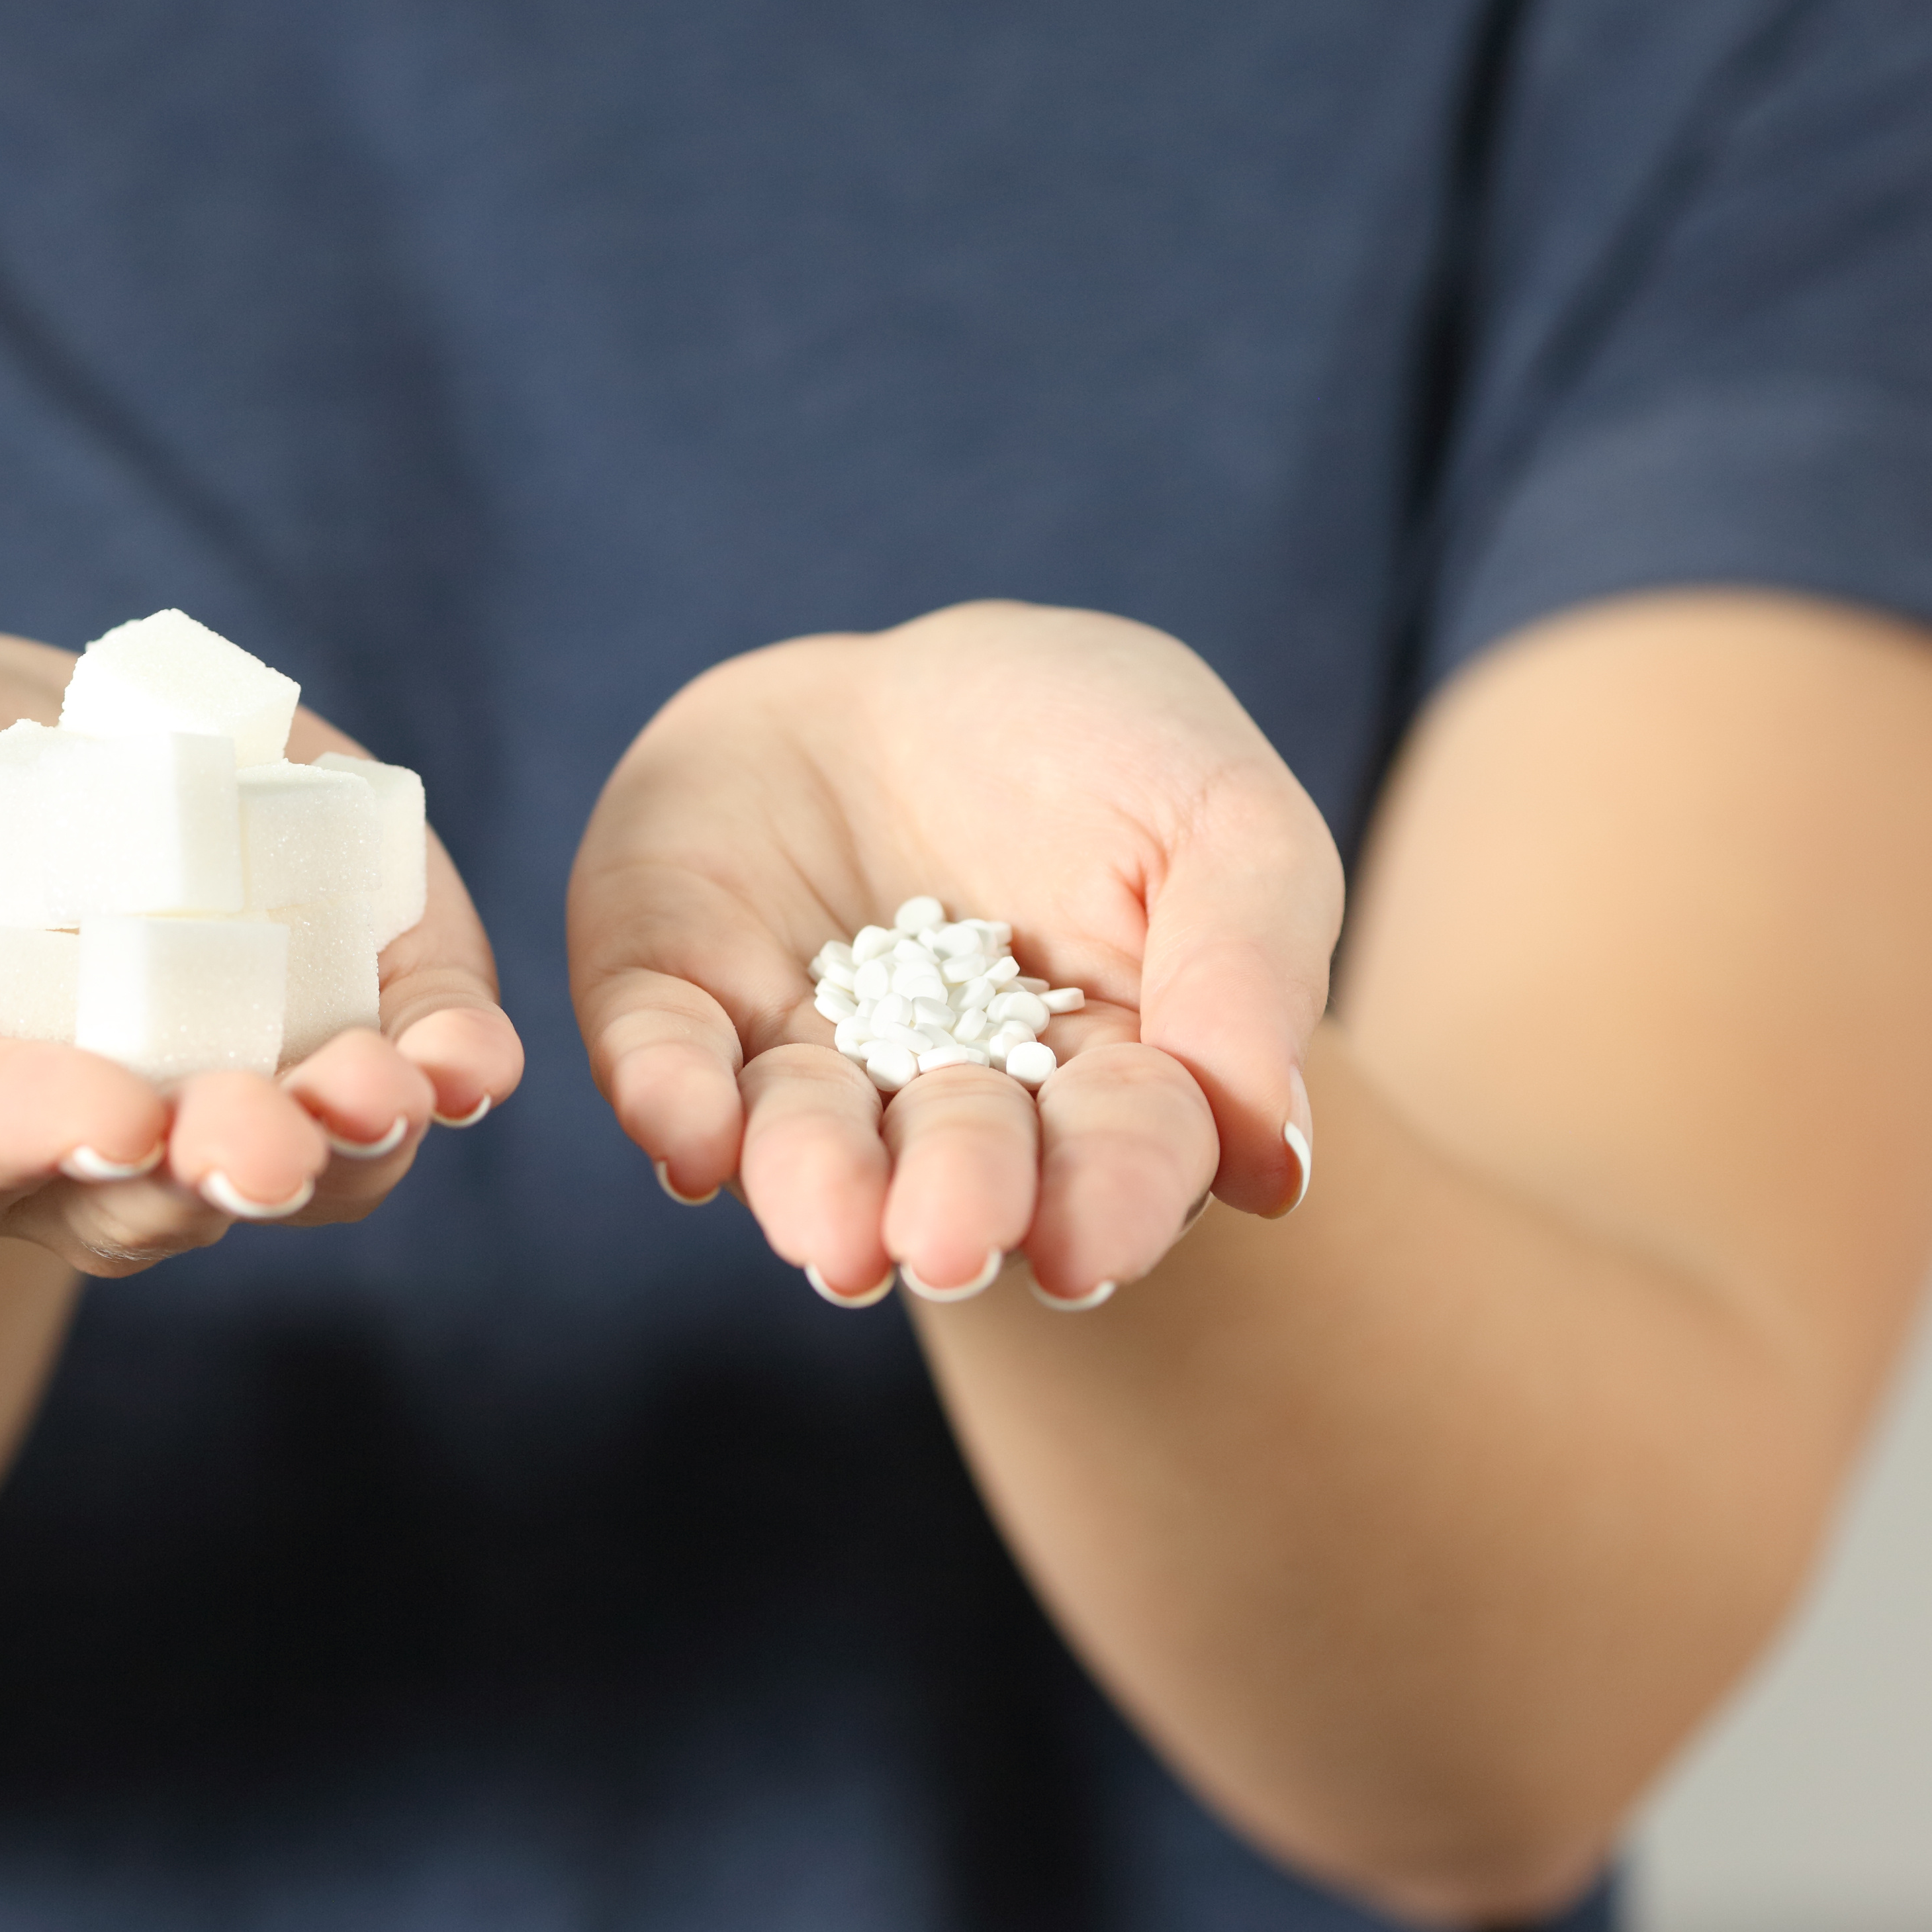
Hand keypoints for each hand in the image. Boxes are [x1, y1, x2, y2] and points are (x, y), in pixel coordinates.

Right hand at [0, 636, 521, 1273]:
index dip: (31, 1133)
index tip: (109, 1110)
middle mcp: (73, 1156)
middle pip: (144, 1197)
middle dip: (215, 1162)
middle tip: (260, 1140)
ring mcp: (213, 1105)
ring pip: (296, 1174)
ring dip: (350, 1139)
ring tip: (387, 1090)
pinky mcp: (326, 1032)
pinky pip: (395, 1092)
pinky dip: (444, 1070)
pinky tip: (470, 1056)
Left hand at [569, 603, 1339, 1306]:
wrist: (928, 683)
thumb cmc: (1107, 756)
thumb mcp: (1221, 819)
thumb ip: (1251, 972)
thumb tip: (1270, 1162)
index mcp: (1098, 1086)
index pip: (1117, 1155)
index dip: (1109, 1201)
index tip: (1092, 1248)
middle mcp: (940, 1106)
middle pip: (952, 1165)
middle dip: (952, 1201)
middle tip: (947, 1240)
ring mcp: (802, 1055)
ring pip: (800, 1138)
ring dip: (811, 1182)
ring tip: (828, 1228)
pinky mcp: (675, 990)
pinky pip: (661, 1053)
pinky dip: (670, 1094)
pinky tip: (687, 1139)